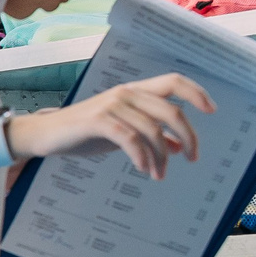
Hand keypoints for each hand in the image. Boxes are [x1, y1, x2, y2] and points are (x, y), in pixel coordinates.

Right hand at [12, 73, 213, 181]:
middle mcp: (125, 93)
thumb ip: (150, 135)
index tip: (212, 111)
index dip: (196, 93)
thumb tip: (179, 147)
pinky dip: (141, 156)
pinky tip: (142, 169)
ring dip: (161, 156)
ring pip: (152, 129)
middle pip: (171, 110)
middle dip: (188, 136)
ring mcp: (111, 105)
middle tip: (193, 158)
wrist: (44, 135)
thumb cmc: (83, 132)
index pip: (173, 82)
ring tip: (159, 174)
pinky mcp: (97, 121)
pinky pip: (130, 138)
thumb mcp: (122, 133)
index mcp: (133, 91)